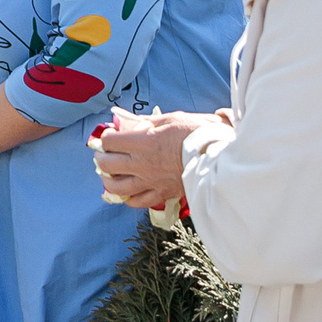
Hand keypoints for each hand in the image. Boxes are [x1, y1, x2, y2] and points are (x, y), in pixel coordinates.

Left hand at [92, 108, 220, 209]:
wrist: (219, 155)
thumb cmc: (197, 133)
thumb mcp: (171, 119)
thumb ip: (145, 121)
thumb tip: (126, 120)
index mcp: (144, 143)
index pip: (110, 142)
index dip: (106, 137)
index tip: (110, 135)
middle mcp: (142, 164)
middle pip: (107, 165)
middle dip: (101, 157)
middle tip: (105, 153)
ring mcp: (150, 181)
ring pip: (116, 187)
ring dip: (108, 180)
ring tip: (110, 174)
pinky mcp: (162, 193)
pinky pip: (137, 202)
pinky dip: (128, 198)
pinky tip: (128, 191)